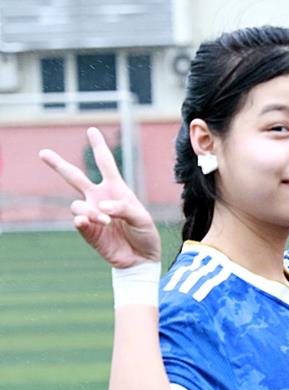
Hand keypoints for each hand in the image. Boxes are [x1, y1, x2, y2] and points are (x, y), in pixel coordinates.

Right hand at [40, 128, 161, 267]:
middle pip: (74, 177)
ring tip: (105, 221)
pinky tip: (86, 221)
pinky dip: (83, 221)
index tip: (91, 130)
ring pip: (77, 204)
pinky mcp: (87, 231)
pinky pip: (78, 222)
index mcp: (116, 189)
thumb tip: (101, 207)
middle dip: (58, 165)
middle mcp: (100, 198)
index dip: (99, 147)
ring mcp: (91, 214)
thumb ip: (123, 209)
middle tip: (43, 153)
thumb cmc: (144, 234)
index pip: (105, 164)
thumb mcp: (142, 218)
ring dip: (90, 211)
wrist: (141, 258)